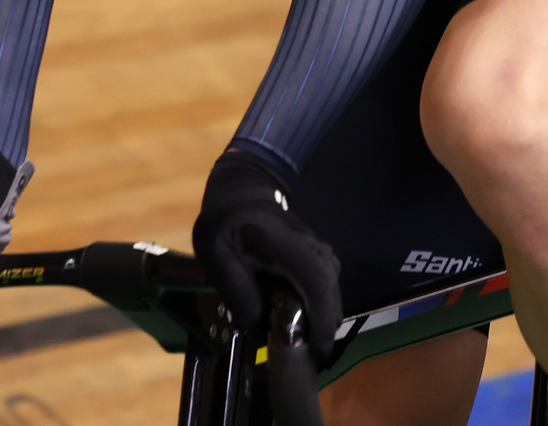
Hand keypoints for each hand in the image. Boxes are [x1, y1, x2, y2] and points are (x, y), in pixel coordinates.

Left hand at [193, 149, 341, 364]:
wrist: (242, 189)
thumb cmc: (224, 221)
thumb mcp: (215, 251)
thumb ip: (235, 286)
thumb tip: (258, 325)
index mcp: (283, 244)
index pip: (316, 282)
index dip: (321, 317)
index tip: (318, 349)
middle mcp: (309, 246)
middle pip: (330, 291)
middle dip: (326, 327)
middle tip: (312, 358)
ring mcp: (316, 248)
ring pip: (332, 288)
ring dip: (325, 317)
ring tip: (309, 344)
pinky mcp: (316, 254)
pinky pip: (326, 284)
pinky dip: (322, 305)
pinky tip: (307, 321)